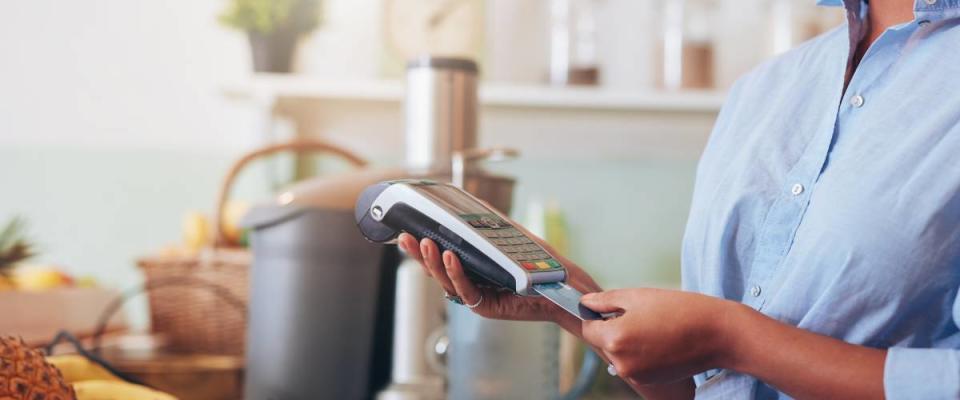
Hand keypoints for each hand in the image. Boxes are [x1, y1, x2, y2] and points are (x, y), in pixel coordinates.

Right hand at [396, 228, 600, 325]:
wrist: (564, 284)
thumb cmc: (540, 263)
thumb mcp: (512, 237)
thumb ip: (491, 224)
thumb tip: (472, 203)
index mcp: (472, 269)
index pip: (440, 257)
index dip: (423, 246)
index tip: (408, 229)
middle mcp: (471, 284)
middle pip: (437, 271)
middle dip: (419, 255)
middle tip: (405, 237)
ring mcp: (478, 297)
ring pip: (447, 282)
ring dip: (434, 263)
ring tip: (425, 243)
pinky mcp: (488, 307)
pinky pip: (468, 291)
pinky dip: (457, 274)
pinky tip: (450, 258)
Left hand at [580, 288, 742, 384]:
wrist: (717, 334)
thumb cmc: (678, 310)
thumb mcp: (637, 296)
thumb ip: (605, 300)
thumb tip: (586, 302)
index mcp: (614, 338)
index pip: (588, 328)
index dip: (595, 315)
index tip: (609, 308)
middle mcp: (621, 362)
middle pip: (603, 343)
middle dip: (613, 328)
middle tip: (638, 314)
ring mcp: (635, 375)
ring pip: (618, 354)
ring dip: (627, 341)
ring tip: (653, 326)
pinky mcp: (649, 380)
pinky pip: (634, 364)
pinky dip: (640, 352)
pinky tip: (660, 339)